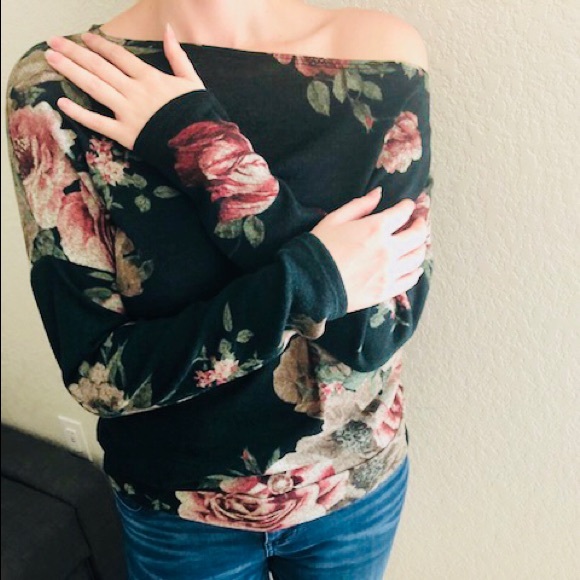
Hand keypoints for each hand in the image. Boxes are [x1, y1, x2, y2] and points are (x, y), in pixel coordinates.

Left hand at [45, 24, 204, 149]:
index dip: (99, 44)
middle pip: (99, 67)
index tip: (84, 37)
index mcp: (150, 77)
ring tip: (51, 58)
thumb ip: (177, 55)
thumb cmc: (199, 114)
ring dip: (70, 71)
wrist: (201, 144)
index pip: (118, 55)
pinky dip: (79, 113)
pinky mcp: (125, 134)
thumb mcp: (192, 81)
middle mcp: (134, 91)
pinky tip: (61, 102)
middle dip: (74, 52)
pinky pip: (97, 122)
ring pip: (94, 87)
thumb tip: (168, 29)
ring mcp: (128, 113)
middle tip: (53, 42)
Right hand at [311, 188, 427, 313]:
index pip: (403, 213)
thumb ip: (360, 205)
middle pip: (417, 236)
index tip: (408, 206)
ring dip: (420, 248)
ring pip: (417, 258)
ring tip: (417, 245)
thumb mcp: (335, 219)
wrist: (309, 282)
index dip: (408, 207)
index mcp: (376, 229)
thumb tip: (378, 193)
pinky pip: (409, 281)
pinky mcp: (384, 290)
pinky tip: (415, 268)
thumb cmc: (319, 248)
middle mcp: (388, 250)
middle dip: (421, 226)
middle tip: (419, 223)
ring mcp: (388, 272)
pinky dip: (415, 273)